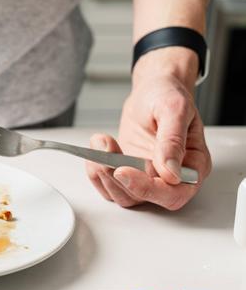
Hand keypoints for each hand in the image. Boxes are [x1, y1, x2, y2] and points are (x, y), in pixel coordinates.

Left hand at [86, 48, 211, 209]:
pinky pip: (109, 186)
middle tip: (104, 155)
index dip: (147, 188)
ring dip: (105, 175)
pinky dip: (97, 172)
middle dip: (120, 180)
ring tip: (100, 144)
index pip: (174, 193)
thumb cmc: (167, 96)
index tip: (123, 170)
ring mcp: (148, 177)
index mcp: (194, 165)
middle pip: (146, 198)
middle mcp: (172, 177)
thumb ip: (172, 141)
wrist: (151, 91)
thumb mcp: (173, 109)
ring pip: (124, 196)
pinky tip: (97, 149)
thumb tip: (172, 172)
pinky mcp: (128, 174)